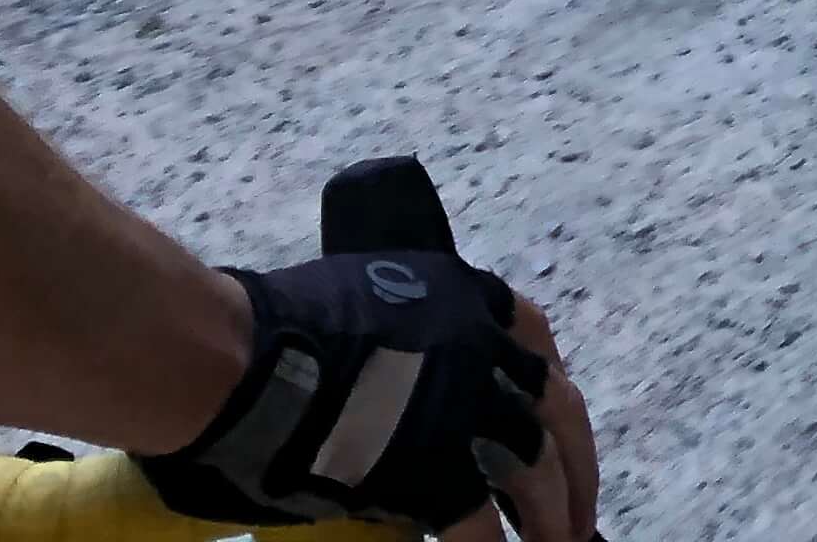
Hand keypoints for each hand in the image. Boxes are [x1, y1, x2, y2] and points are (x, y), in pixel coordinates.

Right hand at [137, 251, 594, 537]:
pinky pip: (480, 525)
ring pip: (534, 472)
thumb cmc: (272, 327)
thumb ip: (408, 335)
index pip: (535, 335)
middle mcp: (481, 347)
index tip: (557, 416)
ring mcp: (465, 409)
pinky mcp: (436, 469)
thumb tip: (407, 376)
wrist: (235, 360)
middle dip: (576, 464)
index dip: (550, 382)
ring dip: (552, 517)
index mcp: (463, 297)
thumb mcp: (367, 297)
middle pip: (556, 413)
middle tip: (581, 509)